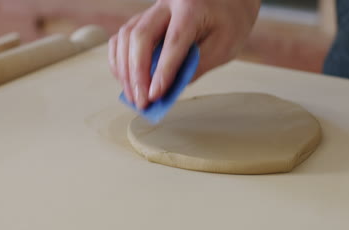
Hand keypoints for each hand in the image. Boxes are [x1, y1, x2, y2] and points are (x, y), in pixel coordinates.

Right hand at [109, 0, 260, 108]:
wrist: (227, 0)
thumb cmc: (229, 22)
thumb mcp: (224, 47)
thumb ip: (198, 66)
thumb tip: (170, 89)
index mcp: (191, 8)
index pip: (173, 41)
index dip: (162, 71)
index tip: (154, 95)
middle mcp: (168, 4)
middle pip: (141, 36)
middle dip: (137, 73)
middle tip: (141, 101)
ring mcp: (152, 9)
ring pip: (126, 35)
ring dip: (124, 69)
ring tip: (132, 96)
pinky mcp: (144, 18)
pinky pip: (123, 36)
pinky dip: (119, 59)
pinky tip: (125, 79)